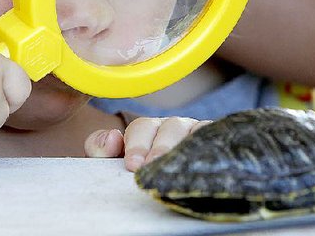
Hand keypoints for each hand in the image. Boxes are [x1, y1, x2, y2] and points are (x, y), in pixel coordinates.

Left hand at [84, 117, 209, 171]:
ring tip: (173, 167)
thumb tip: (112, 137)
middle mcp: (172, 127)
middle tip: (149, 166)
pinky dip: (208, 146)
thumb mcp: (111, 161)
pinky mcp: (214, 140)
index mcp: (147, 129)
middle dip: (158, 148)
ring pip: (192, 131)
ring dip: (182, 148)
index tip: (132, 164)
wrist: (169, 187)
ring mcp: (194, 133)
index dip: (136, 144)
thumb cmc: (137, 171)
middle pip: (168, 128)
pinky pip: (213, 137)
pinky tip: (201, 162)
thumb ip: (100, 148)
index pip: (141, 128)